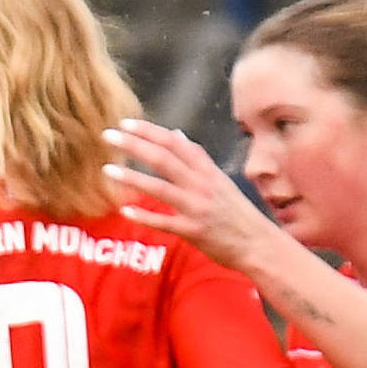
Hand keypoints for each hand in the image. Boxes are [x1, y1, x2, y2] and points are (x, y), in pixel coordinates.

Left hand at [100, 118, 290, 276]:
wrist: (259, 244)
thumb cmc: (235, 213)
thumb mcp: (219, 180)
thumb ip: (197, 159)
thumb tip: (177, 134)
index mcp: (207, 171)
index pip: (175, 143)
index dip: (150, 131)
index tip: (125, 123)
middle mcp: (202, 185)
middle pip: (165, 159)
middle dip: (136, 145)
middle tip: (108, 136)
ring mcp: (198, 208)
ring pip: (162, 188)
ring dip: (133, 178)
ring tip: (107, 170)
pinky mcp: (194, 231)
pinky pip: (165, 222)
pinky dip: (145, 216)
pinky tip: (124, 210)